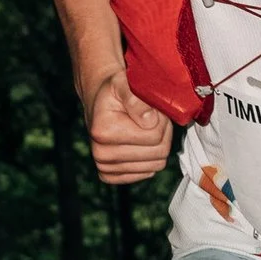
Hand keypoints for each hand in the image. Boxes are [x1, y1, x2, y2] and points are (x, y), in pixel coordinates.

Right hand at [83, 65, 175, 182]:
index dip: (161, 120)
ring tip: (148, 129)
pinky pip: (148, 173)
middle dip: (163, 132)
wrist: (98, 104)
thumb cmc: (113, 92)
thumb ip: (136, 98)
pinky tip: (141, 143)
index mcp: (104, 132)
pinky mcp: (110, 176)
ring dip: (159, 145)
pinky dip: (150, 158)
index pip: (155, 136)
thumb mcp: (122, 83)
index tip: (154, 109)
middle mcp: (101, 154)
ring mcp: (105, 168)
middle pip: (158, 152)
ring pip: (156, 164)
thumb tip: (149, 120)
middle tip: (154, 118)